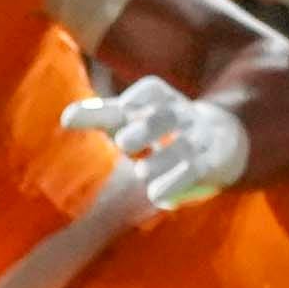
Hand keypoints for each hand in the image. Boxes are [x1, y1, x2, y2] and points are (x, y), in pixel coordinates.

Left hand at [65, 73, 250, 212]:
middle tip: (124, 142)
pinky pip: (196, 172)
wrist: (224, 139)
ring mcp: (199, 140)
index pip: (153, 90)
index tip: (123, 107)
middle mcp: (183, 115)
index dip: (138, 97)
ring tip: (141, 172)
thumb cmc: (163, 126)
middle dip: (148, 128)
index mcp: (164, 99)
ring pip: (183, 147)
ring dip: (161, 160)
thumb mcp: (135, 117)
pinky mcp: (211, 165)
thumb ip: (102, 115)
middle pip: (167, 116)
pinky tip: (158, 197)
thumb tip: (65, 117)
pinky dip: (176, 184)